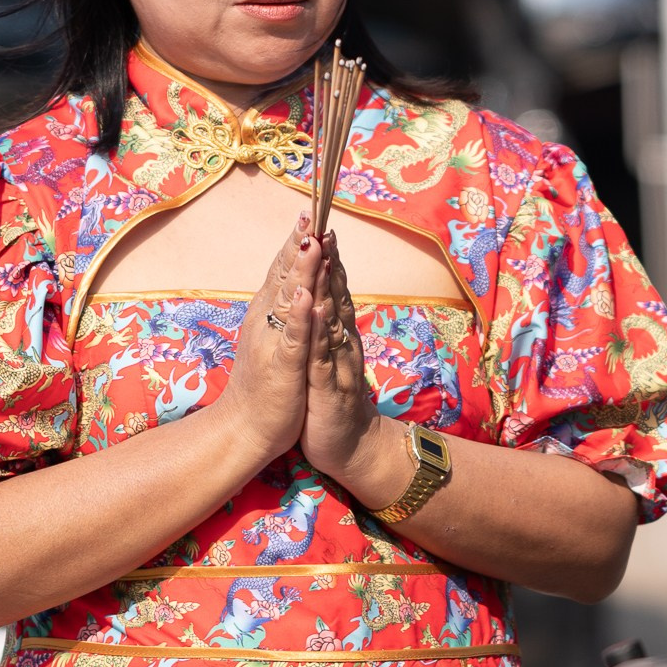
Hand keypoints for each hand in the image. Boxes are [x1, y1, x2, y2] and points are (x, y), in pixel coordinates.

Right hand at [214, 212, 316, 470]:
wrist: (246, 427)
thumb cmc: (264, 382)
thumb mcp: (276, 337)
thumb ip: (281, 308)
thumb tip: (290, 280)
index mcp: (270, 314)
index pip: (284, 271)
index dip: (296, 242)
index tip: (310, 213)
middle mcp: (268, 321)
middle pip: (284, 276)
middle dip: (298, 245)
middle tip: (310, 213)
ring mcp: (275, 342)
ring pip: (290, 300)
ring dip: (300, 271)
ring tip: (311, 242)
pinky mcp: (285, 366)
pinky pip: (294, 338)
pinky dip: (301, 317)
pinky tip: (307, 297)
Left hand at [299, 230, 407, 504]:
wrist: (351, 446)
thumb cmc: (332, 398)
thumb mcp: (326, 355)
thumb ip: (326, 324)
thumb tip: (321, 292)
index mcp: (336, 333)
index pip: (331, 287)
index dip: (326, 255)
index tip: (318, 220)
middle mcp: (341, 341)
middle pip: (335, 293)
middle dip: (328, 259)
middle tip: (322, 222)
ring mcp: (338, 362)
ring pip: (331, 319)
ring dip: (327, 286)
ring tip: (320, 255)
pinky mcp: (329, 387)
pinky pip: (324, 355)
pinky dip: (320, 332)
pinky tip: (316, 310)